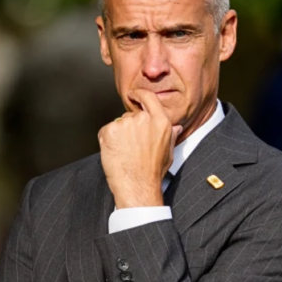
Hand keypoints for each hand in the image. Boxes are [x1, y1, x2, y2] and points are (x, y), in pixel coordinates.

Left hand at [97, 89, 181, 208]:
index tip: (133, 95)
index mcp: (161, 121)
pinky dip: (107, 140)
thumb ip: (170, 135)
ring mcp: (125, 123)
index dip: (139, 95)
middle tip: (132, 146)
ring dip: (119, 135)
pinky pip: (106, 131)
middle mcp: (143, 119)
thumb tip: (175, 127)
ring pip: (119, 123)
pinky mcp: (110, 130)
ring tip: (125, 153)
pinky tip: (115, 153)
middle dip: (130, 127)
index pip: (148, 97)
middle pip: (132, 114)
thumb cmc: (153, 172)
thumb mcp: (169, 152)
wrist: (137, 186)